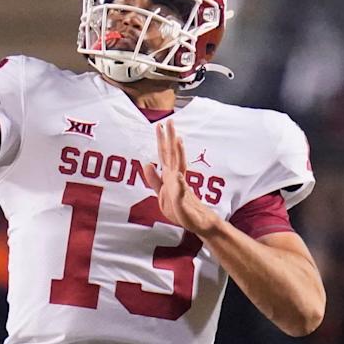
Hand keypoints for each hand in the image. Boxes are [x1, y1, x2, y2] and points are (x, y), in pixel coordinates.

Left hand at [143, 119, 220, 235]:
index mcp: (170, 175)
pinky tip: (178, 176)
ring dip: (178, 153)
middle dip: (170, 138)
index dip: (161, 140)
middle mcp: (176, 177)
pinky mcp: (183, 201)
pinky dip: (179, 183)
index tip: (160, 125)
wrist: (196, 222)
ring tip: (178, 139)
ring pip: (179, 167)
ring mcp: (181, 187)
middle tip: (170, 121)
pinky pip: (180, 191)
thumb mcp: (160, 193)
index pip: (164, 154)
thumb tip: (147, 163)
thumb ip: (154, 179)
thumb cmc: (179, 208)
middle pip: (173, 155)